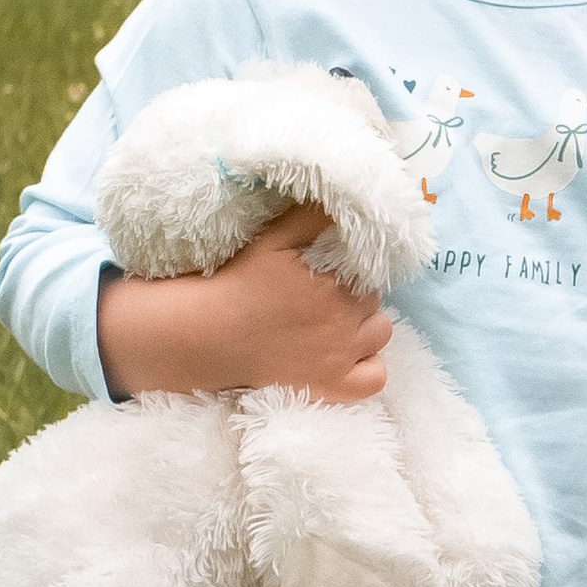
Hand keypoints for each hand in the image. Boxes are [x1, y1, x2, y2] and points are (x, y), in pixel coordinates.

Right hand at [97, 205, 393, 402]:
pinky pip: (376, 378)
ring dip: (364, 326)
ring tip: (333, 322)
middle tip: (323, 294)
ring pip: (380, 332)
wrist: (205, 336)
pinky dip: (368, 367)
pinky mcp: (333, 387)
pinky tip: (348, 356)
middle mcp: (343, 319)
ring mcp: (341, 356)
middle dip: (356, 293)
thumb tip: (350, 199)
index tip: (328, 269)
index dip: (352, 266)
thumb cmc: (238, 282)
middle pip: (374, 298)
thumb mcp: (274, 238)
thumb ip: (313, 216)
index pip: (370, 266)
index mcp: (334, 280)